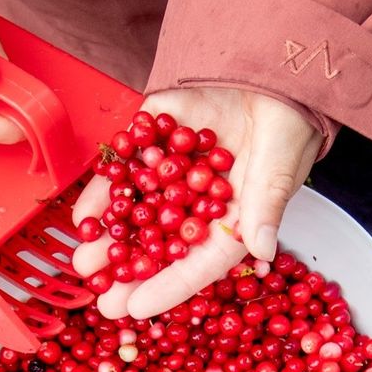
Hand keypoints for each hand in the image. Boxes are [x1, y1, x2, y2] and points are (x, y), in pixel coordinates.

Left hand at [71, 87, 321, 318]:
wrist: (275, 62)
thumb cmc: (289, 118)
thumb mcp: (282, 161)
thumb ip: (266, 204)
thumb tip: (262, 250)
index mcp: (233, 217)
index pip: (199, 261)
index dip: (168, 286)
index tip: (136, 308)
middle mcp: (198, 199)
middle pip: (161, 242)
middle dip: (129, 270)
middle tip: (100, 299)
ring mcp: (173, 169)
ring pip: (136, 210)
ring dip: (109, 236)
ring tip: (82, 263)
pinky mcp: (153, 135)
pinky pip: (123, 167)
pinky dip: (103, 189)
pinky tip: (82, 214)